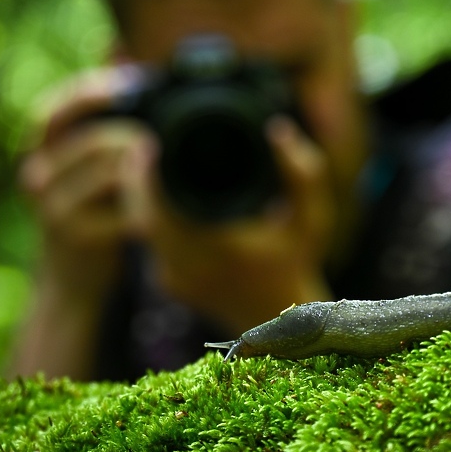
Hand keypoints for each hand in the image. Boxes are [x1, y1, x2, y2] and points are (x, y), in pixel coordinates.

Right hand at [20, 67, 145, 302]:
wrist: (73, 282)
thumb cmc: (92, 215)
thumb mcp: (89, 167)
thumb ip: (102, 118)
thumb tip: (118, 51)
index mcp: (42, 154)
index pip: (52, 112)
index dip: (90, 93)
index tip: (133, 81)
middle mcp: (39, 178)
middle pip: (96, 141)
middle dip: (139, 136)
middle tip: (168, 139)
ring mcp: (55, 210)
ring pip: (114, 171)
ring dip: (150, 170)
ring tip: (173, 174)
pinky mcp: (79, 237)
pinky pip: (126, 209)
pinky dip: (151, 203)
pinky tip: (164, 205)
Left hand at [123, 116, 335, 332]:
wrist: (283, 322)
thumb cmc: (298, 264)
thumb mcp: (312, 218)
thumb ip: (303, 172)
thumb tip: (278, 129)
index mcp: (217, 247)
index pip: (162, 201)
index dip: (149, 169)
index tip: (152, 140)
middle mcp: (188, 266)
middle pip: (142, 212)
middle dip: (138, 178)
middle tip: (142, 147)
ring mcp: (175, 279)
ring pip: (141, 228)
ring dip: (142, 198)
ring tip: (148, 166)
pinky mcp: (170, 284)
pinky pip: (150, 242)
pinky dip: (152, 218)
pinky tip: (165, 199)